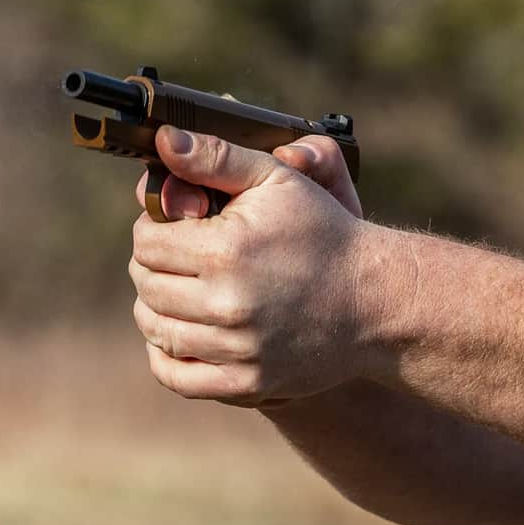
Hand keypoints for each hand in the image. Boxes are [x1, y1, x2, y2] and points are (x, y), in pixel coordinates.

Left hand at [129, 126, 368, 406]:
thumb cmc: (327, 233)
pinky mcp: (248, 383)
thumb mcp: (278, 180)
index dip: (155, 228)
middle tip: (180, 256)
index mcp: (225, 251)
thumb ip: (216, 157)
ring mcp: (237, 349)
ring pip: (157, 330)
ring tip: (181, 291)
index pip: (147, 242)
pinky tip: (181, 334)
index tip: (176, 226)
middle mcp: (227, 304)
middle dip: (156, 266)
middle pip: (147, 286)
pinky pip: (177, 377)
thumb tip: (163, 140)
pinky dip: (166, 357)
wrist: (376, 299)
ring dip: (157, 308)